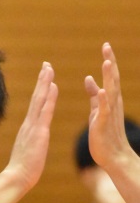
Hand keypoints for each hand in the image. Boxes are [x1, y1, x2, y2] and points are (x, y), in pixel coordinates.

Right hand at [4, 62, 57, 191]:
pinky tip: (52, 86)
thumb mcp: (27, 153)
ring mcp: (32, 127)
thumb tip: (30, 144)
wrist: (16, 178)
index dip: (40, 90)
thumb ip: (29, 145)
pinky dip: (49, 97)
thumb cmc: (22, 170)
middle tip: (46, 64)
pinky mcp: (38, 133)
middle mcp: (28, 124)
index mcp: (27, 129)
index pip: (35, 105)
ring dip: (44, 83)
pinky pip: (45, 111)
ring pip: (39, 100)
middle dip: (42, 80)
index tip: (44, 77)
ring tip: (49, 68)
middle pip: (36, 97)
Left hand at [84, 42, 131, 169]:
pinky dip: (103, 100)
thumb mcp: (97, 110)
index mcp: (109, 100)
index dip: (108, 61)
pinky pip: (104, 111)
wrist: (113, 157)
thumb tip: (89, 78)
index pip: (110, 77)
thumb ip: (94, 94)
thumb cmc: (104, 134)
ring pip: (110, 92)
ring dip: (109, 77)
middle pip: (113, 79)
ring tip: (107, 62)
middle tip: (106, 46)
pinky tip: (102, 90)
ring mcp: (108, 114)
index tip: (105, 46)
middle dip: (110, 62)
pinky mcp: (102, 125)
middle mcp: (112, 104)